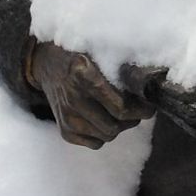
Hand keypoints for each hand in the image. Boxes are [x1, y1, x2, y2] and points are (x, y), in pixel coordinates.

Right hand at [25, 42, 154, 148]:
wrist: (45, 63)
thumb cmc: (78, 54)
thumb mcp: (98, 51)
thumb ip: (120, 67)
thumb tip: (149, 87)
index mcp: (83, 75)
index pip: (120, 107)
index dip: (140, 110)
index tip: (150, 106)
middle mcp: (73, 99)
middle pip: (115, 125)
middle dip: (132, 119)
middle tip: (139, 109)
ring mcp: (67, 117)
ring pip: (107, 136)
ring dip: (119, 127)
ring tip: (122, 113)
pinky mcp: (64, 130)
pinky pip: (95, 143)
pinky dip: (104, 134)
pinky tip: (105, 118)